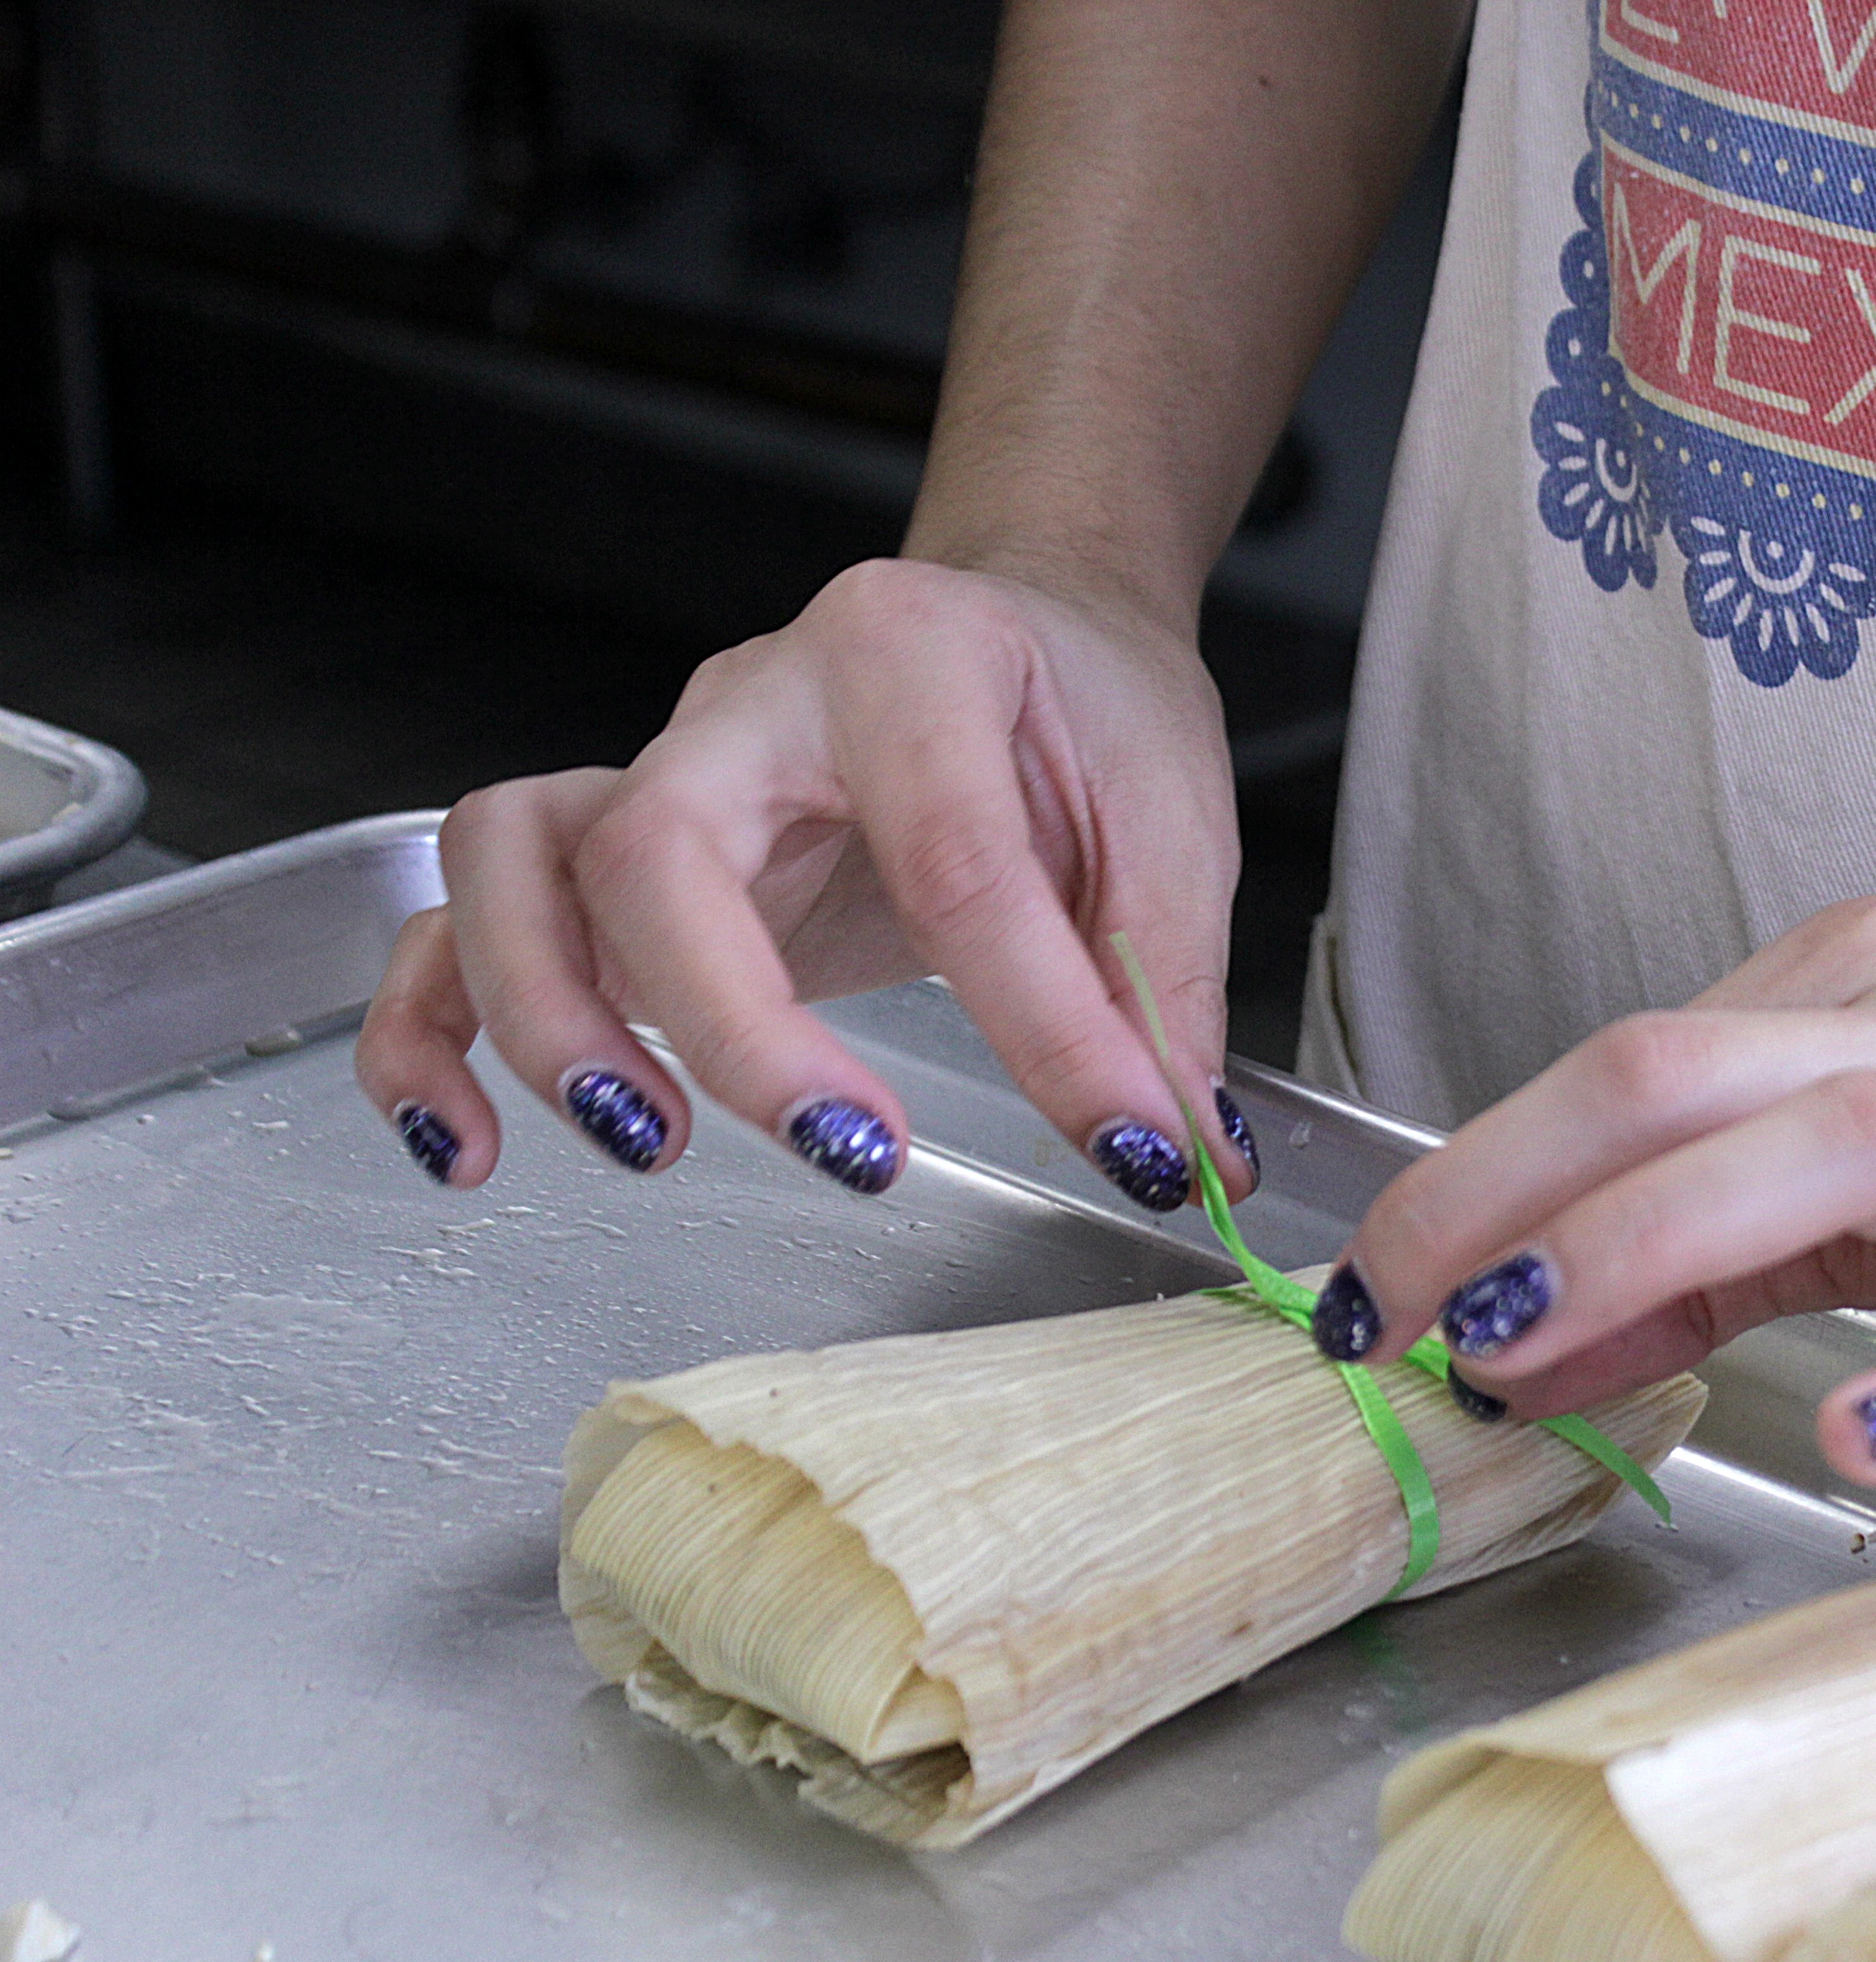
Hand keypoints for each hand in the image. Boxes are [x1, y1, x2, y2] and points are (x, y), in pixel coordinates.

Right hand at [354, 559, 1253, 1207]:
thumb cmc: (1083, 709)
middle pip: (660, 847)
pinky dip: (432, 1030)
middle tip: (851, 1153)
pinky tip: (471, 1144)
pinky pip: (451, 921)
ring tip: (646, 1142)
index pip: (956, 857)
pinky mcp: (605, 852)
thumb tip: (1178, 1155)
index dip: (1044, 1027)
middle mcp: (751, 699)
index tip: (1128, 1148)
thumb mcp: (1171, 821)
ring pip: (510, 860)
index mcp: (909, 653)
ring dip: (548, 1016)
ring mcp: (659, 768)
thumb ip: (1160, 987)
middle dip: (735, 1025)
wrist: (1023, 628)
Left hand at [1314, 896, 1875, 1483]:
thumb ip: (1747, 1218)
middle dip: (1495, 1195)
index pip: (1633, 1067)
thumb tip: (1554, 1311)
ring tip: (1528, 1344)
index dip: (1481, 1179)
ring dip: (1648, 1246)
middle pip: (1672, 1077)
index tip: (1390, 1293)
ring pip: (1822, 1154)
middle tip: (1384, 1318)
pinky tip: (1865, 1433)